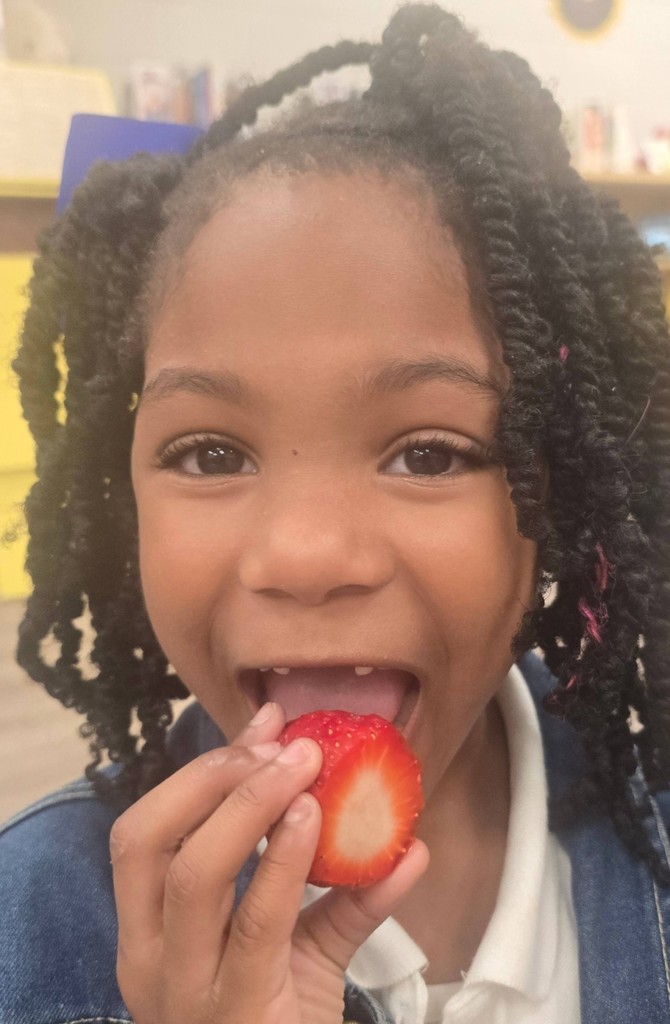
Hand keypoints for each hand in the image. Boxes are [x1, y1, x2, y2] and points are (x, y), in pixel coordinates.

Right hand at [110, 702, 428, 1023]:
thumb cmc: (279, 1020)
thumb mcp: (295, 948)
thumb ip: (339, 888)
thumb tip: (399, 826)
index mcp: (146, 933)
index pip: (142, 835)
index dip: (198, 772)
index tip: (264, 728)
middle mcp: (152, 962)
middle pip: (154, 844)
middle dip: (218, 780)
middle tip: (286, 746)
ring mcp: (190, 993)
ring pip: (197, 878)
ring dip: (252, 807)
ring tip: (306, 768)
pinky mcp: (243, 1014)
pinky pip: (263, 924)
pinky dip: (290, 862)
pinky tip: (320, 819)